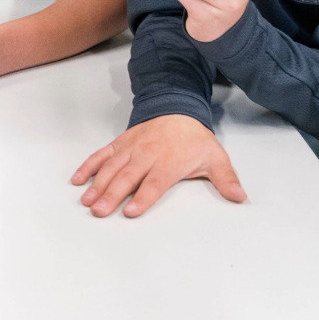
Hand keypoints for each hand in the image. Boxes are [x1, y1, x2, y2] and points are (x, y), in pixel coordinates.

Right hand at [71, 114, 245, 217]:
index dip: (142, 198)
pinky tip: (78, 180)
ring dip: (97, 185)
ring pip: (110, 168)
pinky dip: (88, 166)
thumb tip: (240, 197)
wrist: (176, 108)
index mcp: (168, 162)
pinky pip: (101, 155)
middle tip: (98, 211)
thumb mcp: (215, 157)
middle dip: (111, 195)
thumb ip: (226, 179)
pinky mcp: (119, 144)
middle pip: (126, 178)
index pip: (153, 183)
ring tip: (86, 200)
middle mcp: (146, 155)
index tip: (130, 211)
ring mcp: (130, 149)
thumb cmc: (194, 139)